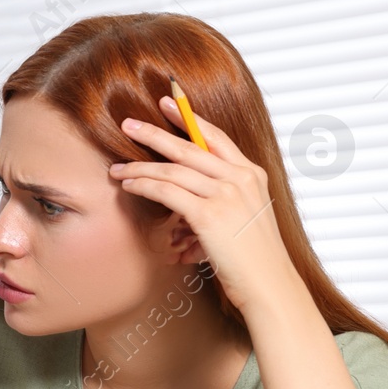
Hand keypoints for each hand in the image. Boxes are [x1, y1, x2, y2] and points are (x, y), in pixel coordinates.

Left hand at [109, 95, 300, 315]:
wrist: (268, 284)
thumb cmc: (253, 258)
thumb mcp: (243, 218)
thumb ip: (218, 200)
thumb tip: (182, 205)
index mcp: (251, 174)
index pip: (216, 136)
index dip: (189, 118)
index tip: (168, 103)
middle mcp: (241, 178)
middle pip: (189, 146)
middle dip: (154, 133)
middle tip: (128, 124)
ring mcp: (226, 195)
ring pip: (173, 170)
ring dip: (140, 168)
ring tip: (118, 168)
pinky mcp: (210, 215)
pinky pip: (167, 192)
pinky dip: (145, 186)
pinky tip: (130, 186)